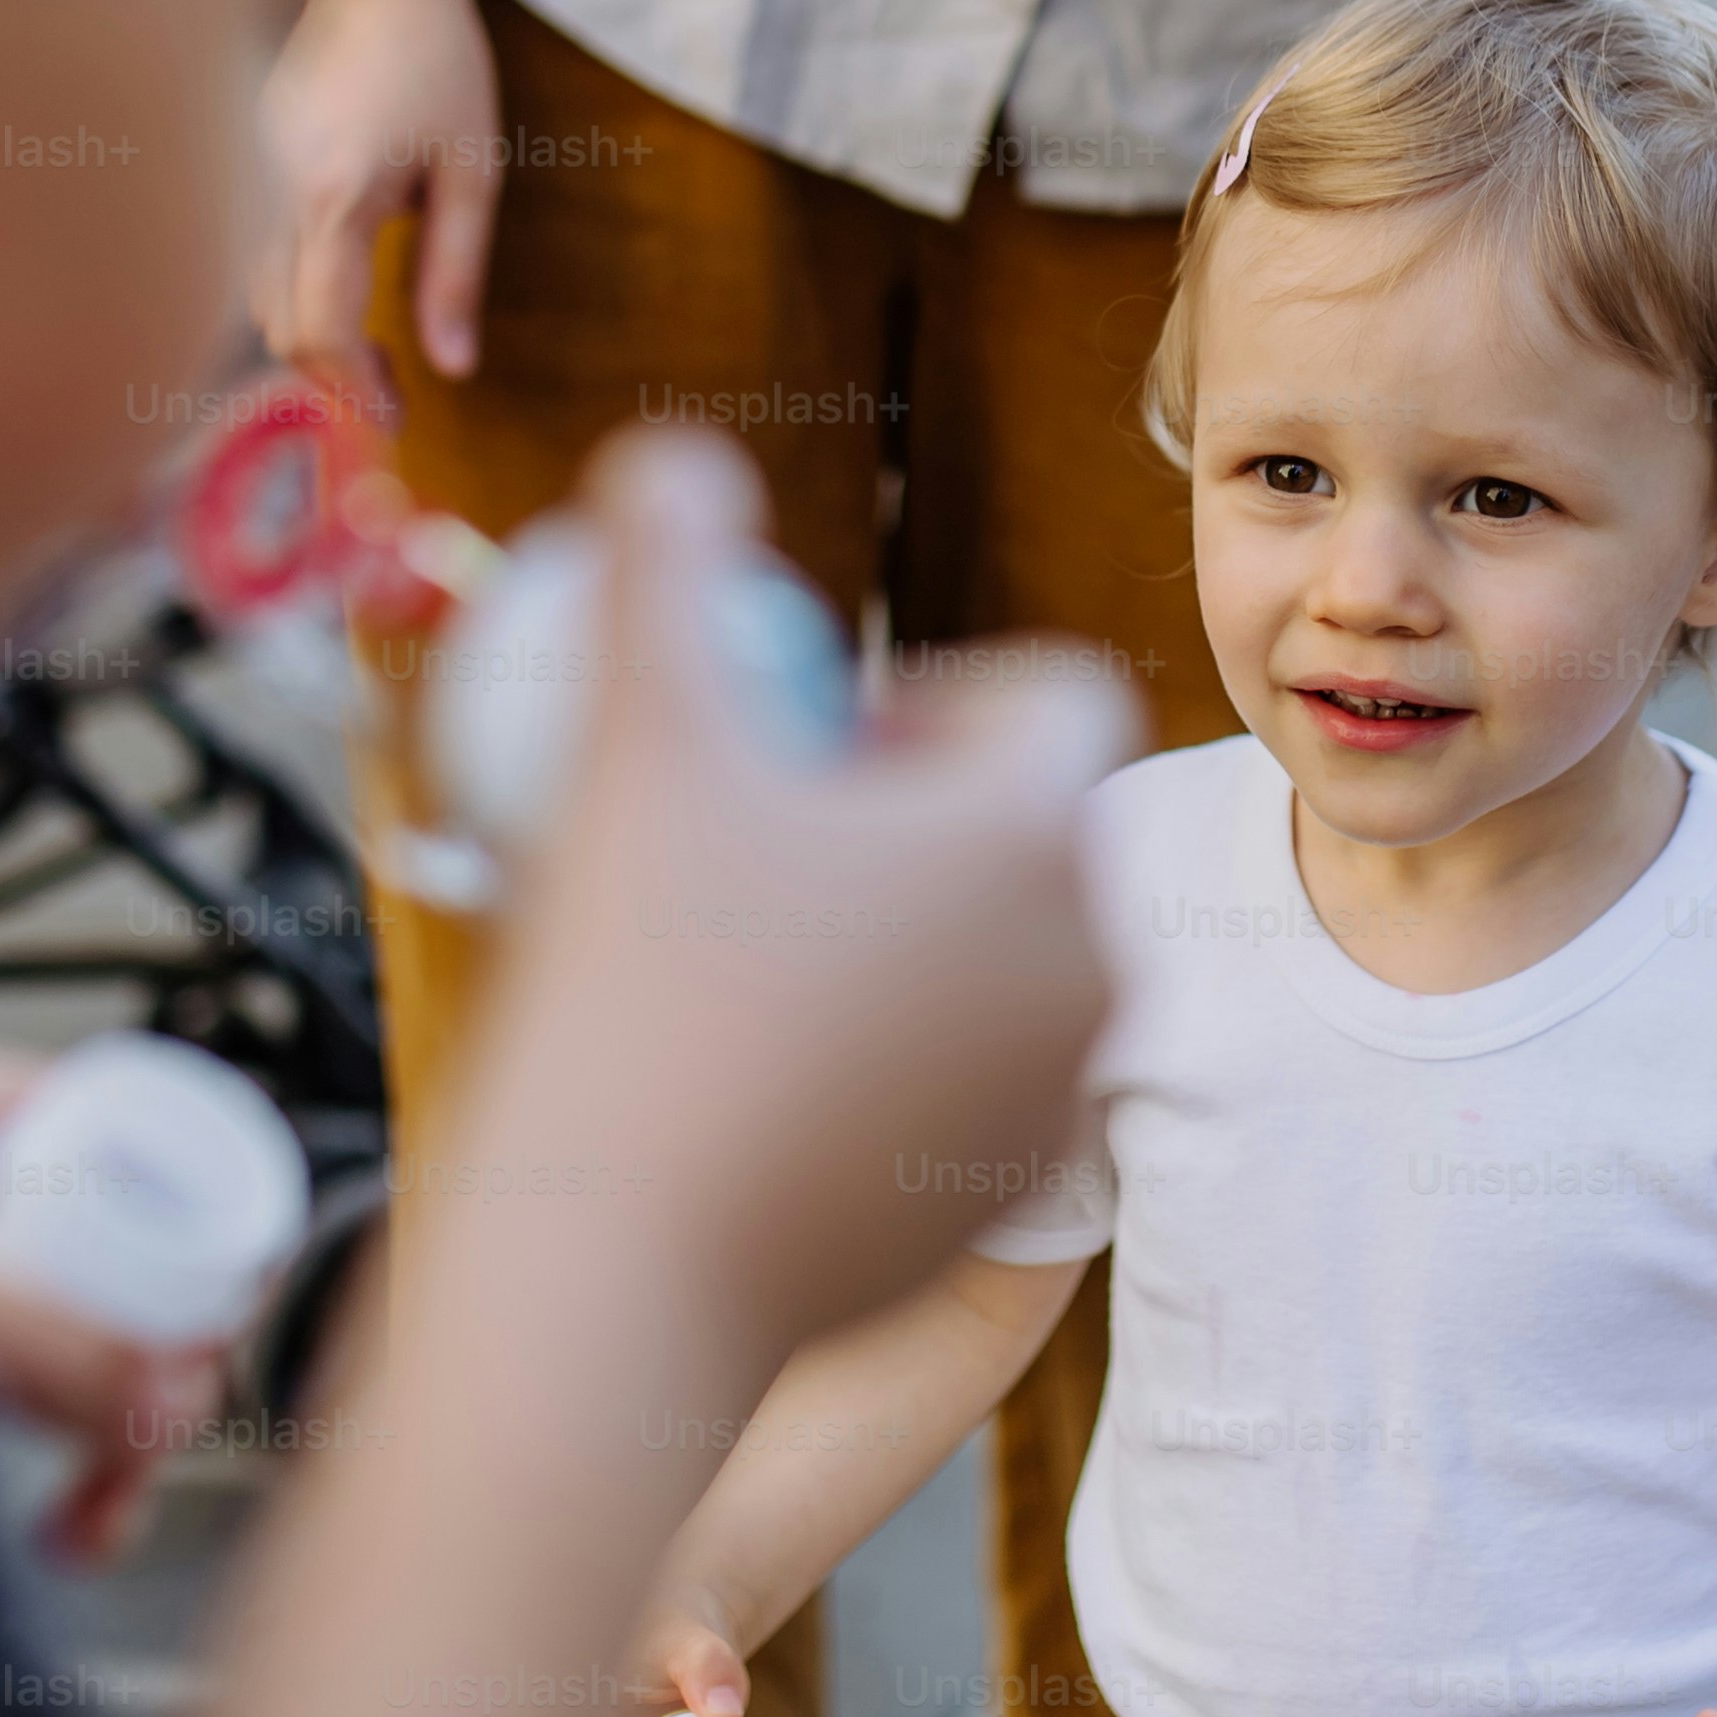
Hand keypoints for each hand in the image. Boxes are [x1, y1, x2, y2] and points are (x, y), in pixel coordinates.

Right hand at [256, 0, 497, 394]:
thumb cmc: (438, 59)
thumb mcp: (473, 169)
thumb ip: (457, 273)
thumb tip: (454, 366)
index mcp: (335, 196)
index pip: (323, 332)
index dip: (357, 391)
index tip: (397, 419)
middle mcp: (271, 192)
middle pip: (279, 331)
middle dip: (333, 379)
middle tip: (392, 398)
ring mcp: (243, 174)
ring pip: (252, 301)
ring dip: (308, 342)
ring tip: (373, 354)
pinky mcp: (236, 160)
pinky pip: (245, 259)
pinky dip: (286, 298)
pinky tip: (337, 293)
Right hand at [461, 430, 1136, 1349]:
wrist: (622, 1264)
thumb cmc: (633, 984)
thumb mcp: (636, 731)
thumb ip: (662, 557)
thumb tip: (671, 452)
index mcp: (1042, 828)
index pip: (1045, 699)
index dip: (929, 699)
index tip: (809, 749)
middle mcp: (1095, 957)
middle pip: (1034, 826)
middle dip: (927, 814)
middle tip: (771, 850)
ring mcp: (1063, 1087)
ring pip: (1011, 949)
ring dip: (918, 929)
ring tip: (762, 957)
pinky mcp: (1016, 1192)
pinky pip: (982, 1069)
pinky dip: (906, 1047)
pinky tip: (770, 1072)